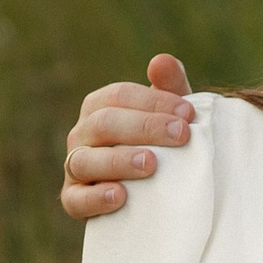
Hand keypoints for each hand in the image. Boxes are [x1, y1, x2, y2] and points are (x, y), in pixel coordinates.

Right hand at [62, 54, 195, 220]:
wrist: (154, 192)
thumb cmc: (161, 145)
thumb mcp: (169, 116)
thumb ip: (169, 87)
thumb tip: (161, 61)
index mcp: (99, 107)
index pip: (119, 95)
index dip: (153, 102)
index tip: (188, 114)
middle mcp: (81, 134)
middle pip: (104, 123)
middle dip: (144, 127)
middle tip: (182, 135)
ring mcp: (74, 168)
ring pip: (85, 160)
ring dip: (119, 160)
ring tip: (151, 164)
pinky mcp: (74, 200)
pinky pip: (76, 200)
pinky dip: (96, 197)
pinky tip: (121, 196)